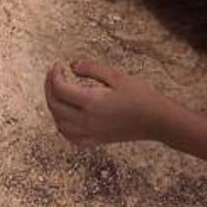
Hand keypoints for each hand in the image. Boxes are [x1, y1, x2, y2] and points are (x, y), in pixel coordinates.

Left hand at [44, 61, 173, 146]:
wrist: (156, 120)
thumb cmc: (140, 96)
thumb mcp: (116, 75)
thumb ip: (91, 69)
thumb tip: (72, 66)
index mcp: (91, 102)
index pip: (60, 89)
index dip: (54, 75)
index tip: (58, 65)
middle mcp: (86, 120)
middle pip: (55, 105)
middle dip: (49, 87)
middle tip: (54, 74)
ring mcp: (90, 133)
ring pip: (59, 122)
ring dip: (54, 106)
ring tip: (58, 92)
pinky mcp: (95, 140)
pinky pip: (70, 136)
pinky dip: (62, 125)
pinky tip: (65, 116)